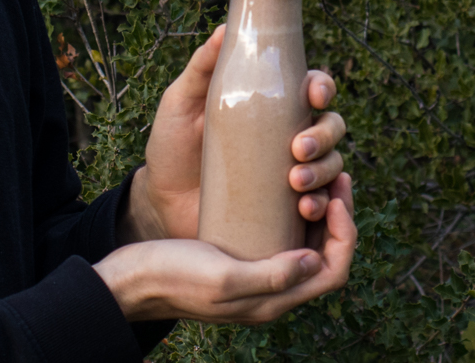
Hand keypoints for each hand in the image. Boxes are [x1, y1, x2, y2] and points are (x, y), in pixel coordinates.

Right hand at [95, 173, 356, 323]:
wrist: (129, 279)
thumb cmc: (171, 276)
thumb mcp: (224, 277)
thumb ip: (271, 276)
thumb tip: (314, 260)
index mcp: (274, 300)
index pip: (334, 271)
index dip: (345, 234)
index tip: (336, 197)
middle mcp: (272, 291)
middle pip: (326, 255)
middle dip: (338, 216)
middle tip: (334, 175)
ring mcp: (257, 274)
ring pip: (306, 242)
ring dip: (317, 210)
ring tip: (311, 175)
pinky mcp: (241, 257)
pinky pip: (281, 234)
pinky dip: (292, 211)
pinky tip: (283, 183)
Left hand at [123, 24, 348, 241]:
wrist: (160, 200)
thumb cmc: (172, 145)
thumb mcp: (181, 101)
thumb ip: (201, 66)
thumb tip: (224, 29)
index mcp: (272, 107)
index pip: (313, 90)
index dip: (323, 88)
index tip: (314, 96)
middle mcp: (288, 137)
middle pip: (331, 128)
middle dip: (324, 136)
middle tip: (297, 150)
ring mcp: (290, 173)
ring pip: (332, 165)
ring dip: (324, 172)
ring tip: (296, 183)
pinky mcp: (284, 208)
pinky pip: (320, 206)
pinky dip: (322, 205)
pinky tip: (307, 208)